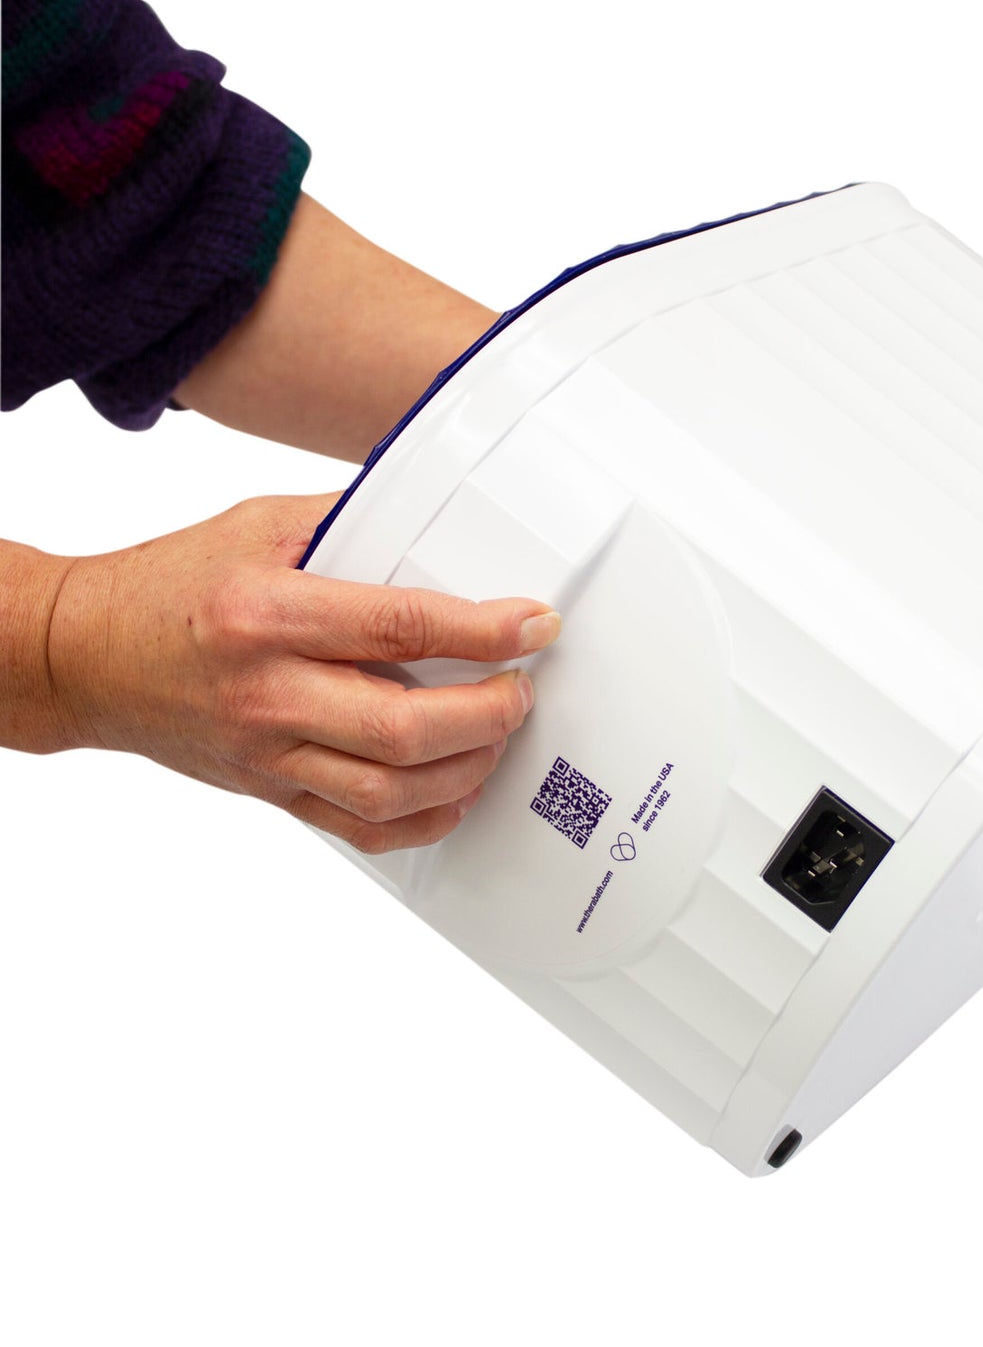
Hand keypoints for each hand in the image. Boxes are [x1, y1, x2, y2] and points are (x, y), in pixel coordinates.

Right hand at [47, 492, 560, 852]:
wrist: (84, 656)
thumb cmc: (172, 584)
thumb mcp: (258, 524)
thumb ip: (350, 521)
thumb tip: (438, 519)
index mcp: (268, 614)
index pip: (400, 627)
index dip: (484, 631)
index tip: (533, 626)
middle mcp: (268, 693)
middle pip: (405, 729)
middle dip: (489, 716)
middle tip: (520, 693)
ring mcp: (266, 754)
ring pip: (390, 792)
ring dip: (465, 770)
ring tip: (495, 737)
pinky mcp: (268, 791)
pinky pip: (358, 828)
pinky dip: (421, 821)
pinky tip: (453, 793)